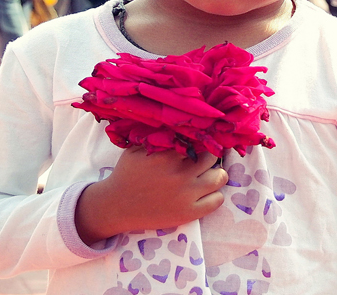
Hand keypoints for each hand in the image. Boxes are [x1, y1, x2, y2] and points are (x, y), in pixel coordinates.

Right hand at [75, 147, 227, 244]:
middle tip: (204, 159)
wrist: (115, 206)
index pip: (199, 141)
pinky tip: (205, 192)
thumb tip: (180, 123)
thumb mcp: (138, 148)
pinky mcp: (189, 213)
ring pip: (220, 178)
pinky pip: (217, 200)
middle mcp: (180, 173)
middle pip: (212, 157)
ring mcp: (186, 194)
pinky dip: (215, 195)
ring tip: (208, 174)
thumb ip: (159, 136)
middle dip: (209, 156)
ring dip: (217, 174)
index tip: (200, 143)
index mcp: (168, 155)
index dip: (202, 141)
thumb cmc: (128, 173)